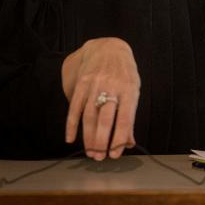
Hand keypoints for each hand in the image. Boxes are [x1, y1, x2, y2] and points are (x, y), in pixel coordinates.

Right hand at [62, 37, 139, 159]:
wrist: (108, 47)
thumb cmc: (124, 73)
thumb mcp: (133, 90)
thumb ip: (130, 117)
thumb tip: (128, 143)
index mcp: (128, 90)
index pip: (124, 119)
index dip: (118, 139)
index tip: (114, 154)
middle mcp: (111, 87)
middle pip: (104, 119)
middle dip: (101, 141)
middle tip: (99, 157)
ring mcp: (94, 84)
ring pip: (89, 115)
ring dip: (88, 137)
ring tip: (89, 152)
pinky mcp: (81, 83)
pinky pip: (74, 107)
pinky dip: (71, 125)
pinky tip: (70, 138)